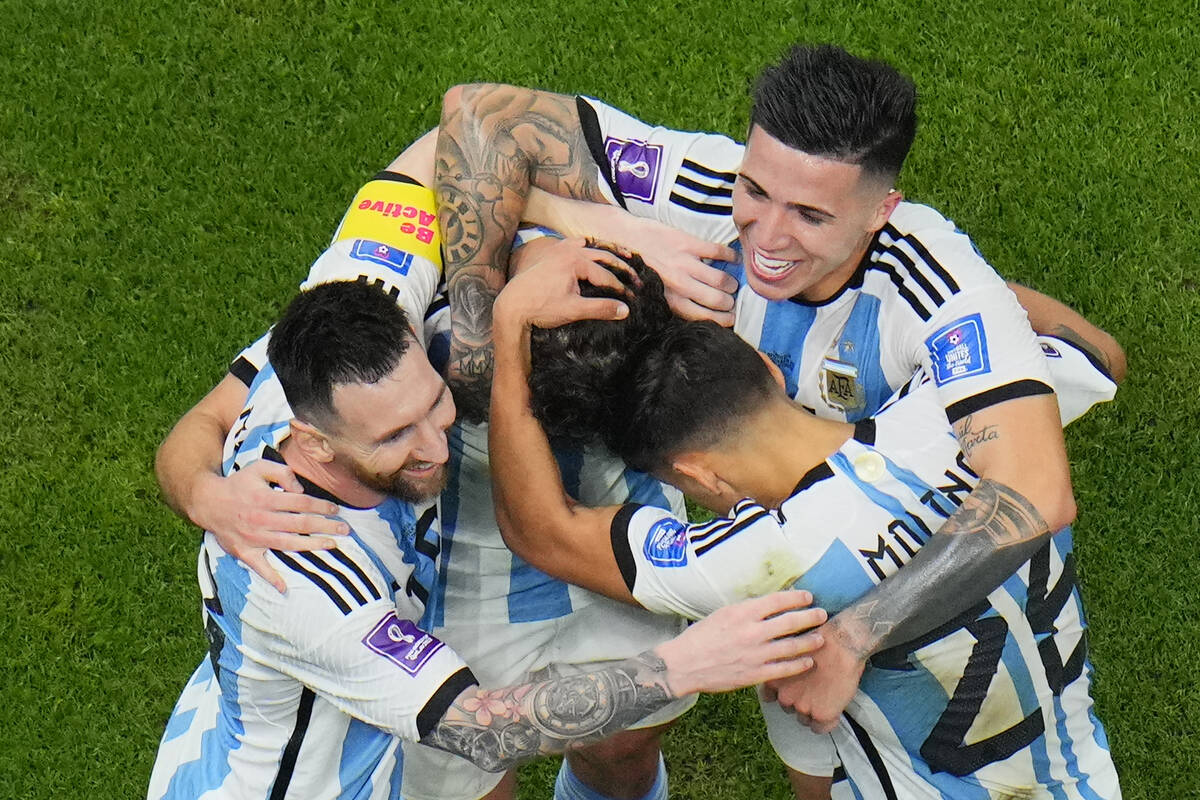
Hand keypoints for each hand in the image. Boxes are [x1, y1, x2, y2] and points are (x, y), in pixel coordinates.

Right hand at [190, 460, 349, 592]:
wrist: (208, 502)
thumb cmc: (239, 484)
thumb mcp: (258, 467)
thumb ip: (282, 473)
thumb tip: (300, 489)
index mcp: (266, 499)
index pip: (301, 503)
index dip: (321, 506)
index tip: (336, 510)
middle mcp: (261, 520)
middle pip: (300, 524)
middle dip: (325, 527)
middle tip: (345, 529)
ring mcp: (253, 538)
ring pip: (288, 544)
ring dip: (311, 546)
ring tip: (332, 545)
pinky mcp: (245, 552)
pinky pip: (259, 567)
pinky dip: (271, 578)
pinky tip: (285, 588)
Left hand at [495, 237, 632, 330]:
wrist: (513, 306)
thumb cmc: (541, 307)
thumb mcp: (574, 310)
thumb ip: (601, 308)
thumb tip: (626, 310)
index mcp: (576, 261)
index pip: (606, 276)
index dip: (622, 288)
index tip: (633, 298)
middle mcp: (569, 250)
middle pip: (603, 257)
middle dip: (621, 268)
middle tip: (636, 279)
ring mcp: (559, 249)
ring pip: (590, 246)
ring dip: (606, 252)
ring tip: (623, 256)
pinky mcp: (551, 253)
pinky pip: (573, 243)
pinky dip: (586, 246)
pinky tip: (590, 249)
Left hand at [614, 216, 737, 324]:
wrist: (621, 238)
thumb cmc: (636, 270)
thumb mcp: (651, 294)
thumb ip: (671, 305)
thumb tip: (696, 314)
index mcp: (669, 302)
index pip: (706, 317)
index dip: (724, 319)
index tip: (731, 317)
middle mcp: (679, 286)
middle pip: (719, 301)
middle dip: (730, 302)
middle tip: (731, 299)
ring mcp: (684, 263)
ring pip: (722, 279)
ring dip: (731, 283)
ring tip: (730, 282)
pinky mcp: (687, 243)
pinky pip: (719, 252)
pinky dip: (731, 256)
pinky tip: (733, 259)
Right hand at [656, 590, 826, 695]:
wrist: (684, 664)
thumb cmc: (701, 636)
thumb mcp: (722, 613)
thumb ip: (747, 611)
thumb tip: (770, 606)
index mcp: (742, 612)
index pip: (778, 601)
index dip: (797, 598)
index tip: (808, 597)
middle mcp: (752, 632)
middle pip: (791, 622)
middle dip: (811, 617)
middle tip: (822, 615)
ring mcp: (756, 654)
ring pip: (792, 646)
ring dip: (810, 641)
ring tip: (820, 638)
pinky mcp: (755, 674)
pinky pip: (784, 669)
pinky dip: (799, 664)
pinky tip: (808, 661)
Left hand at [761, 620, 865, 732]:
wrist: (842, 643)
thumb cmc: (818, 641)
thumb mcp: (789, 652)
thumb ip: (782, 668)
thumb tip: (783, 677)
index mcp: (773, 681)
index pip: (770, 698)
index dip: (783, 692)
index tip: (793, 687)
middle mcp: (784, 697)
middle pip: (788, 709)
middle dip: (799, 700)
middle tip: (813, 689)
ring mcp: (803, 707)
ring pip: (805, 719)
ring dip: (813, 711)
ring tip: (825, 695)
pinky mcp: (821, 714)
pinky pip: (821, 728)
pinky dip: (827, 720)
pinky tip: (834, 709)